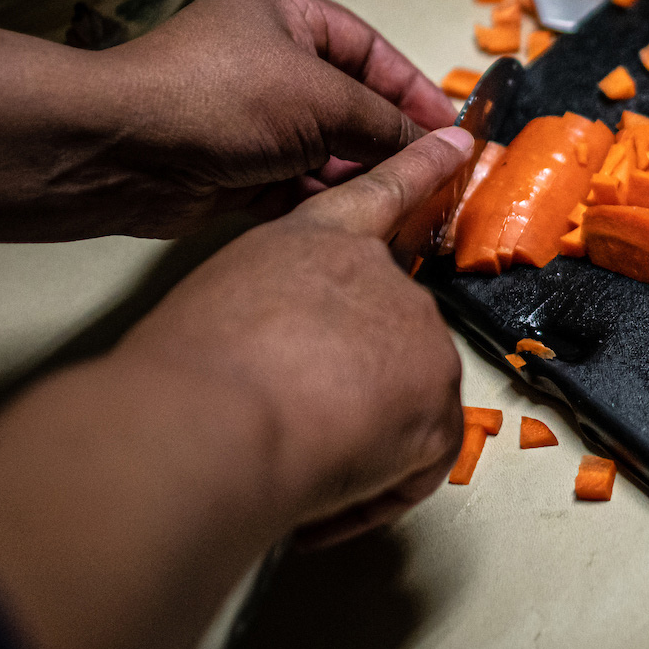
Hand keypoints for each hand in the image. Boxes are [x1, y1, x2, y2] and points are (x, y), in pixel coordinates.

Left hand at [85, 0, 456, 235]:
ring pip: (328, 151)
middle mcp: (269, 63)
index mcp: (286, 17)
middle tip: (439, 177)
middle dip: (390, 142)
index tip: (454, 131)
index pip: (371, 52)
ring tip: (408, 206)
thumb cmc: (218, 98)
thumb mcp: (322, 100)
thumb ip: (389, 124)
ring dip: (361, 177)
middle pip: (352, 105)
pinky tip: (361, 223)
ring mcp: (252, 119)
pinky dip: (327, 202)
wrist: (120, 150)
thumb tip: (450, 144)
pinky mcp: (237, 169)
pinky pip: (299, 185)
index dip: (414, 91)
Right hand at [115, 129, 472, 542]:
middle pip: (388, 328)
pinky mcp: (437, 406)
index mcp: (316, 238)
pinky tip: (322, 502)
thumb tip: (283, 359)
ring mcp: (418, 337)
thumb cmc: (188, 369)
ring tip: (291, 456)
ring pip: (404, 398)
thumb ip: (272, 309)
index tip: (460, 146)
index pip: (379, 194)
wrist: (214, 416)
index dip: (422, 169)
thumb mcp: (220, 300)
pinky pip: (417, 462)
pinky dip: (371, 492)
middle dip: (346, 381)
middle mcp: (380, 276)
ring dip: (358, 437)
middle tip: (286, 418)